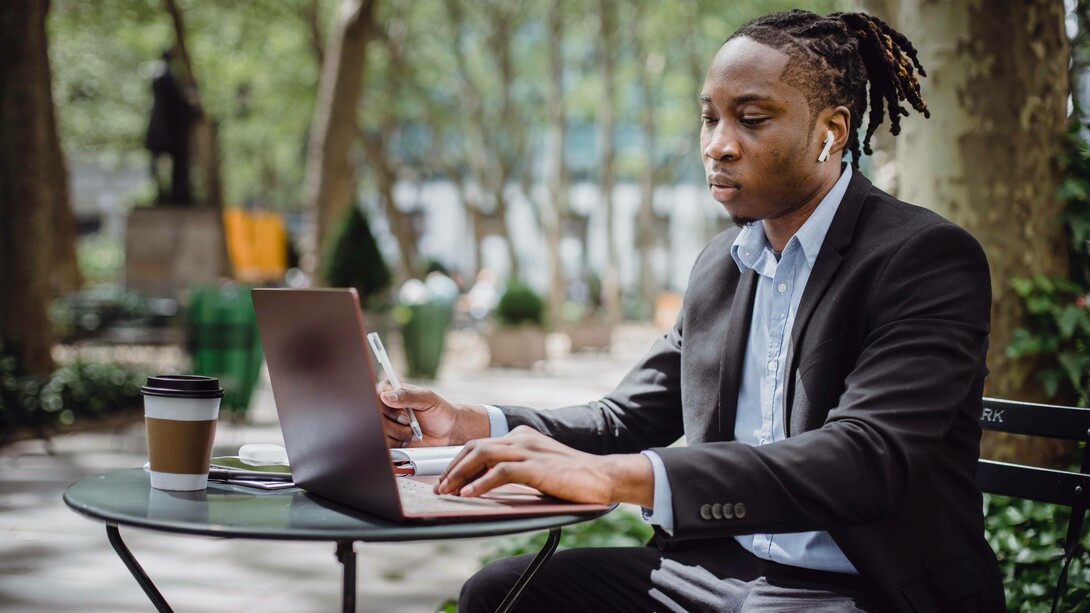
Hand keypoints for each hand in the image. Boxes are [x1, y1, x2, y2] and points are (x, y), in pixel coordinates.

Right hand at [378, 382, 489, 447]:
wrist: (446, 431)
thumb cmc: (438, 410)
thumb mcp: (426, 398)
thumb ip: (407, 395)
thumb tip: (386, 396)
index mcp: (391, 390)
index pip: (376, 396)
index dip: (387, 407)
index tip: (402, 411)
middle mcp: (385, 407)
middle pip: (375, 416)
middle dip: (395, 423)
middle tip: (409, 421)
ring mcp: (385, 424)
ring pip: (379, 432)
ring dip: (399, 434)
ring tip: (412, 430)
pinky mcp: (388, 439)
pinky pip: (384, 444)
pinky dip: (398, 443)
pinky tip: (408, 439)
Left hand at [435, 426, 653, 506]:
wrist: (602, 477)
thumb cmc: (571, 478)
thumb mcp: (538, 468)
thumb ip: (515, 469)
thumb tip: (487, 485)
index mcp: (521, 436)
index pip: (480, 444)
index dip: (458, 462)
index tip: (445, 480)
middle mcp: (520, 438)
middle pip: (474, 447)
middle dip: (453, 468)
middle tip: (439, 488)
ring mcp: (528, 449)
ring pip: (481, 455)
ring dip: (459, 475)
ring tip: (447, 492)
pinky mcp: (535, 465)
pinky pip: (500, 472)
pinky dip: (480, 483)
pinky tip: (469, 494)